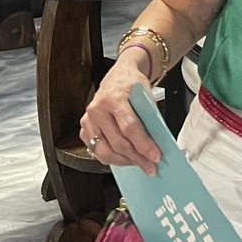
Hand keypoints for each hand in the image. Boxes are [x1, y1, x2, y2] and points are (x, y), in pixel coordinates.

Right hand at [79, 55, 160, 175]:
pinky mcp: (84, 129)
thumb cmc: (132, 84)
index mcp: (114, 98)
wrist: (119, 76)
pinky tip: (125, 158)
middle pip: (117, 142)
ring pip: (105, 151)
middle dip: (137, 157)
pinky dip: (112, 158)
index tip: (155, 156)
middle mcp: (97, 109)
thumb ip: (149, 117)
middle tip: (150, 166)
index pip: (130, 128)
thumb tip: (157, 142)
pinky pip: (97, 150)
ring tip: (139, 164)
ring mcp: (88, 120)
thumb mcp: (146, 94)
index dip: (143, 145)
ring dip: (125, 161)